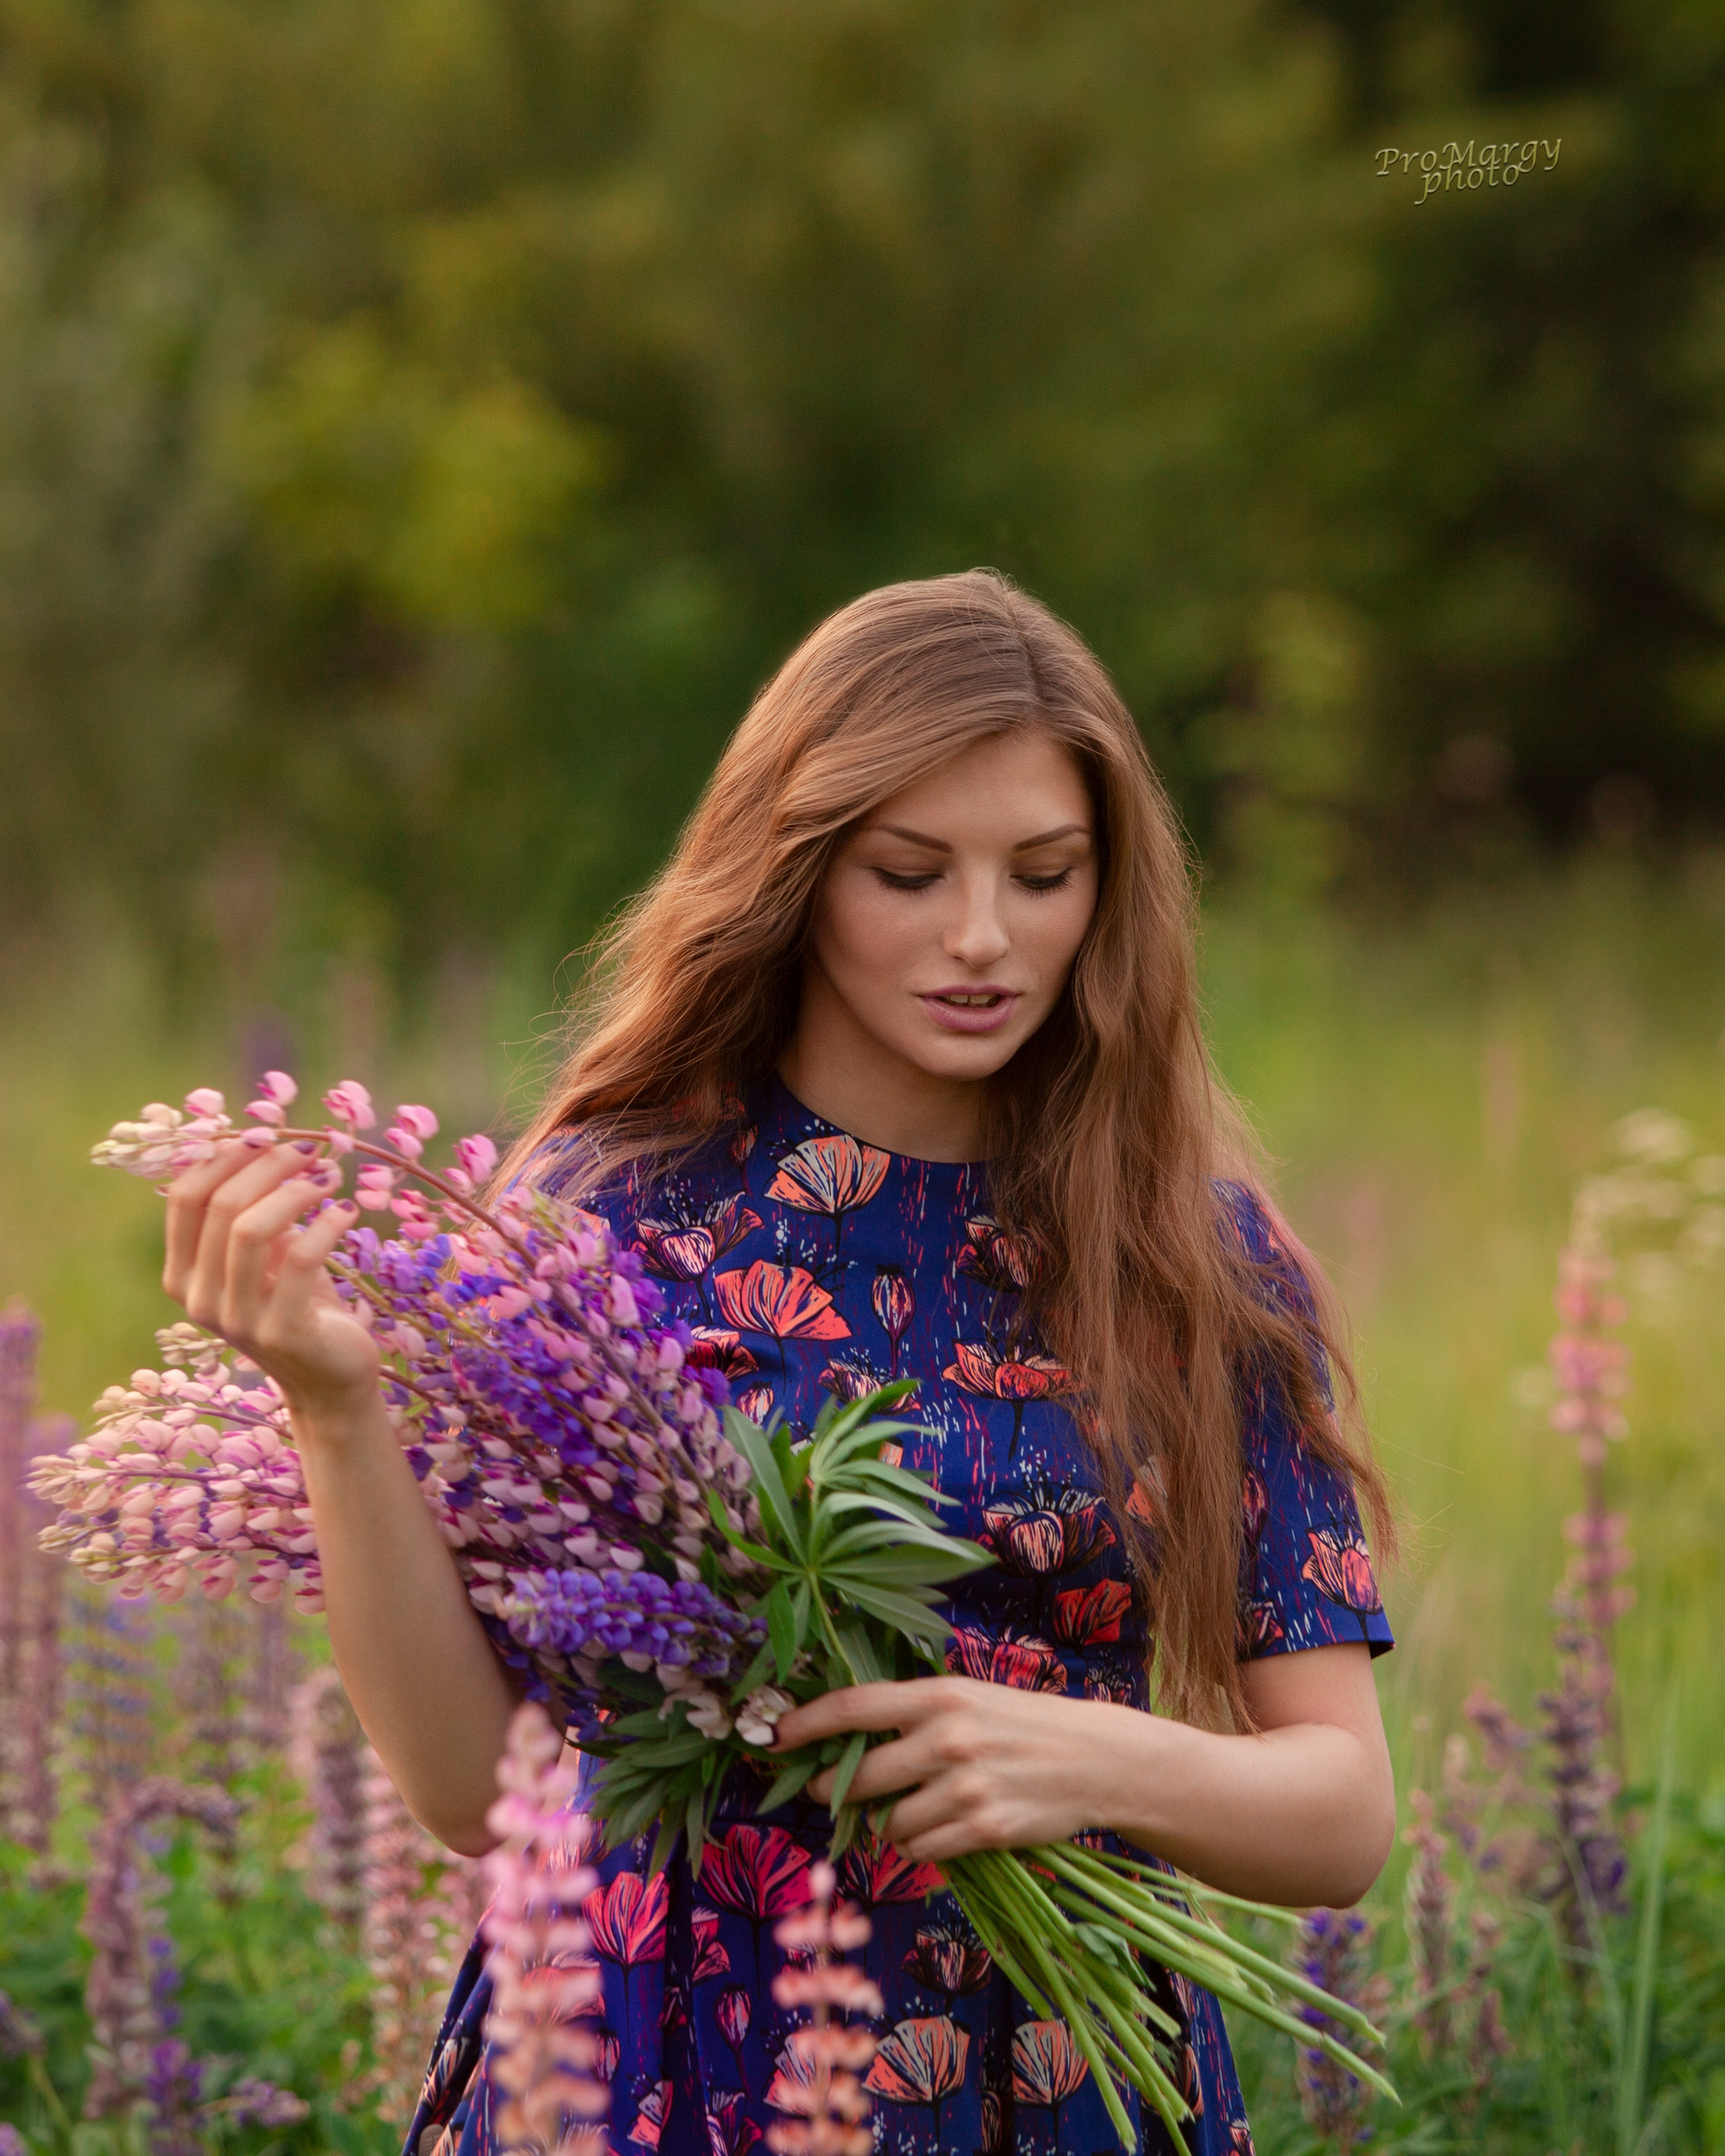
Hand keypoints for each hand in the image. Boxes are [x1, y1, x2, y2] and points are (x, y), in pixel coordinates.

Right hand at [163, 1139, 379, 1424]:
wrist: (330, 1378)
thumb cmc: (300, 1304)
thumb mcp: (268, 1255)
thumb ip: (252, 1210)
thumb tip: (259, 1141)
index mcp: (182, 1274)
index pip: (185, 1197)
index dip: (224, 1156)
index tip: (267, 1135)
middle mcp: (198, 1299)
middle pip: (221, 1206)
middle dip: (268, 1165)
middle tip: (310, 1150)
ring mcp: (236, 1319)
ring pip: (251, 1229)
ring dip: (296, 1190)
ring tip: (329, 1177)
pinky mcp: (281, 1332)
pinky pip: (300, 1259)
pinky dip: (326, 1224)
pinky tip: (347, 1211)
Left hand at [772, 1676, 1147, 1863]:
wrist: (1091, 1757)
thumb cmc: (1019, 1723)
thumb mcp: (967, 1698)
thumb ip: (911, 1714)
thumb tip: (842, 1740)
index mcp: (939, 1696)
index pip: (853, 1709)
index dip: (805, 1724)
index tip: (772, 1737)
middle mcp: (947, 1739)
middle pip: (858, 1777)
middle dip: (836, 1791)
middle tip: (831, 1792)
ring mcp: (965, 1787)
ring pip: (888, 1822)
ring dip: (888, 1823)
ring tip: (914, 1807)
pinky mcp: (983, 1829)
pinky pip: (920, 1849)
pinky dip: (919, 1844)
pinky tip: (940, 1827)